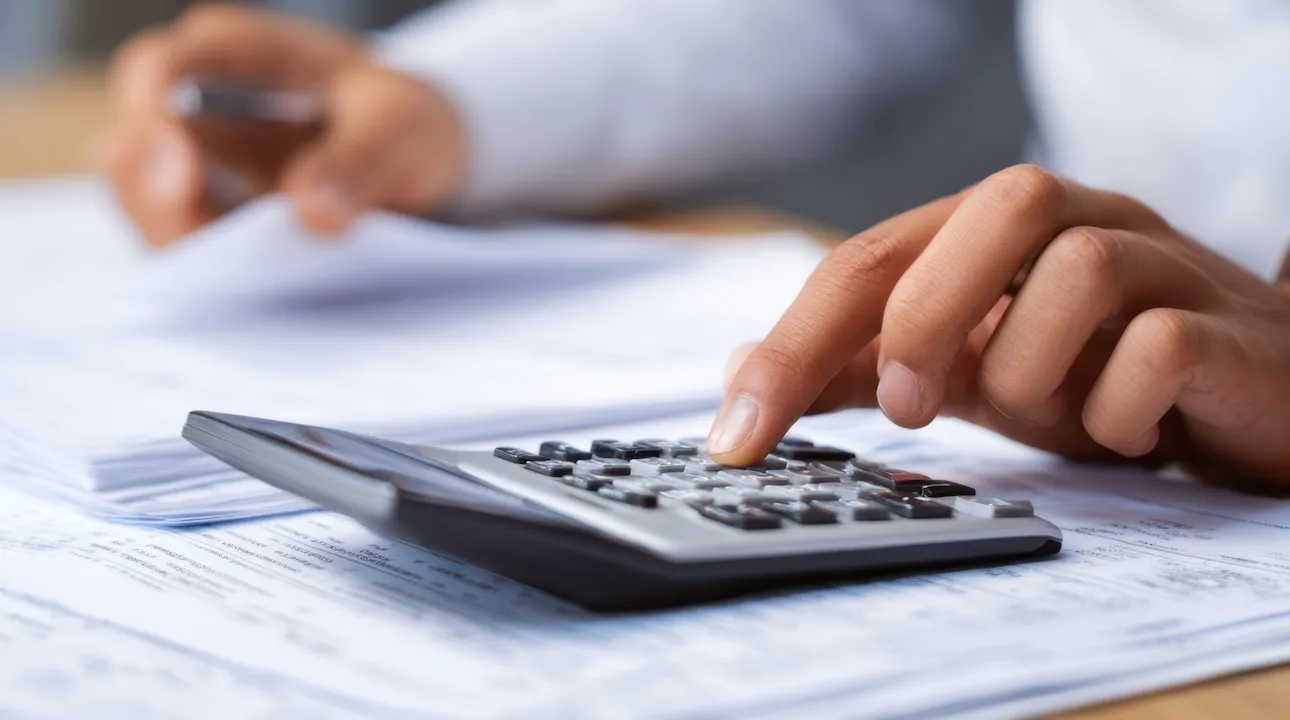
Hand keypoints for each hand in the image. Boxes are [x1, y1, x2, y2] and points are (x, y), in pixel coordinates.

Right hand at [98, 3, 466, 246]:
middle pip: (137, 151)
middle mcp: (194, 106)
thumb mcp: (404, 130)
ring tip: (243, 279)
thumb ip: (363, 161)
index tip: (182, 176)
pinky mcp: (207, 224)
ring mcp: (193, 169)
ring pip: (151, 212)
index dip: (156, 122)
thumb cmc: (403, 125)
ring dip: (185, 248)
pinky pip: (186, 251)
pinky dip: (208, 275)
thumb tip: (313, 212)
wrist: (419, 167)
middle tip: (209, 252)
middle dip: (160, 204)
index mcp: (234, 54)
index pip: (162, 72)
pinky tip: (251, 293)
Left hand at [709, 164, 1289, 483]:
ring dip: (1035, 367)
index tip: (738, 436)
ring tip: (1053, 414)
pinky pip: (1160, 345)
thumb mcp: (958, 370)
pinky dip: (1116, 405)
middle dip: (929, 314)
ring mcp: (1164, 263)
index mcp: (995, 231)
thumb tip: (742, 372)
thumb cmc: (1088, 376)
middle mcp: (1081, 221)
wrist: (1243, 400)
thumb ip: (860, 368)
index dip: (794, 344)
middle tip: (910, 407)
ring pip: (1084, 270)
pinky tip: (1121, 433)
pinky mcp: (1225, 328)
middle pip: (995, 207)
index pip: (872, 259)